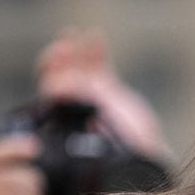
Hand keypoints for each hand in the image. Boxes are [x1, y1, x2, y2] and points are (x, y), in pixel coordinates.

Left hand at [35, 28, 170, 160]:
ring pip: (78, 66)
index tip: (57, 65)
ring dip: (75, 49)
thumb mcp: (100, 146)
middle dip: (60, 58)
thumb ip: (88, 126)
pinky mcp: (109, 88)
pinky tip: (96, 36)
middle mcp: (74, 105)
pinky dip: (95, 50)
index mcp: (65, 119)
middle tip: (65, 47)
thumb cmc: (119, 160)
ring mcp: (90, 94)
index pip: (51, 91)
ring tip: (75, 34)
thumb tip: (74, 108)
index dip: (51, 74)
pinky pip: (98, 65)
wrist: (143, 160)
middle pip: (60, 74)